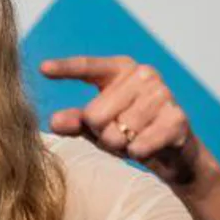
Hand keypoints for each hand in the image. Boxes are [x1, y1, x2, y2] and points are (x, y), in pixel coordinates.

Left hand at [41, 56, 203, 186]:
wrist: (175, 153)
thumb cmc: (131, 131)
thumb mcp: (97, 126)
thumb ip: (75, 121)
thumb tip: (54, 121)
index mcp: (121, 68)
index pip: (88, 67)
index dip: (65, 69)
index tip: (42, 68)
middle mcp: (143, 74)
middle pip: (95, 113)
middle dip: (101, 133)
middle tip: (120, 133)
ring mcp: (163, 94)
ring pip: (117, 132)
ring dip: (121, 144)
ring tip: (135, 138)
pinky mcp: (177, 118)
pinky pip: (138, 144)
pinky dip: (137, 152)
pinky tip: (148, 147)